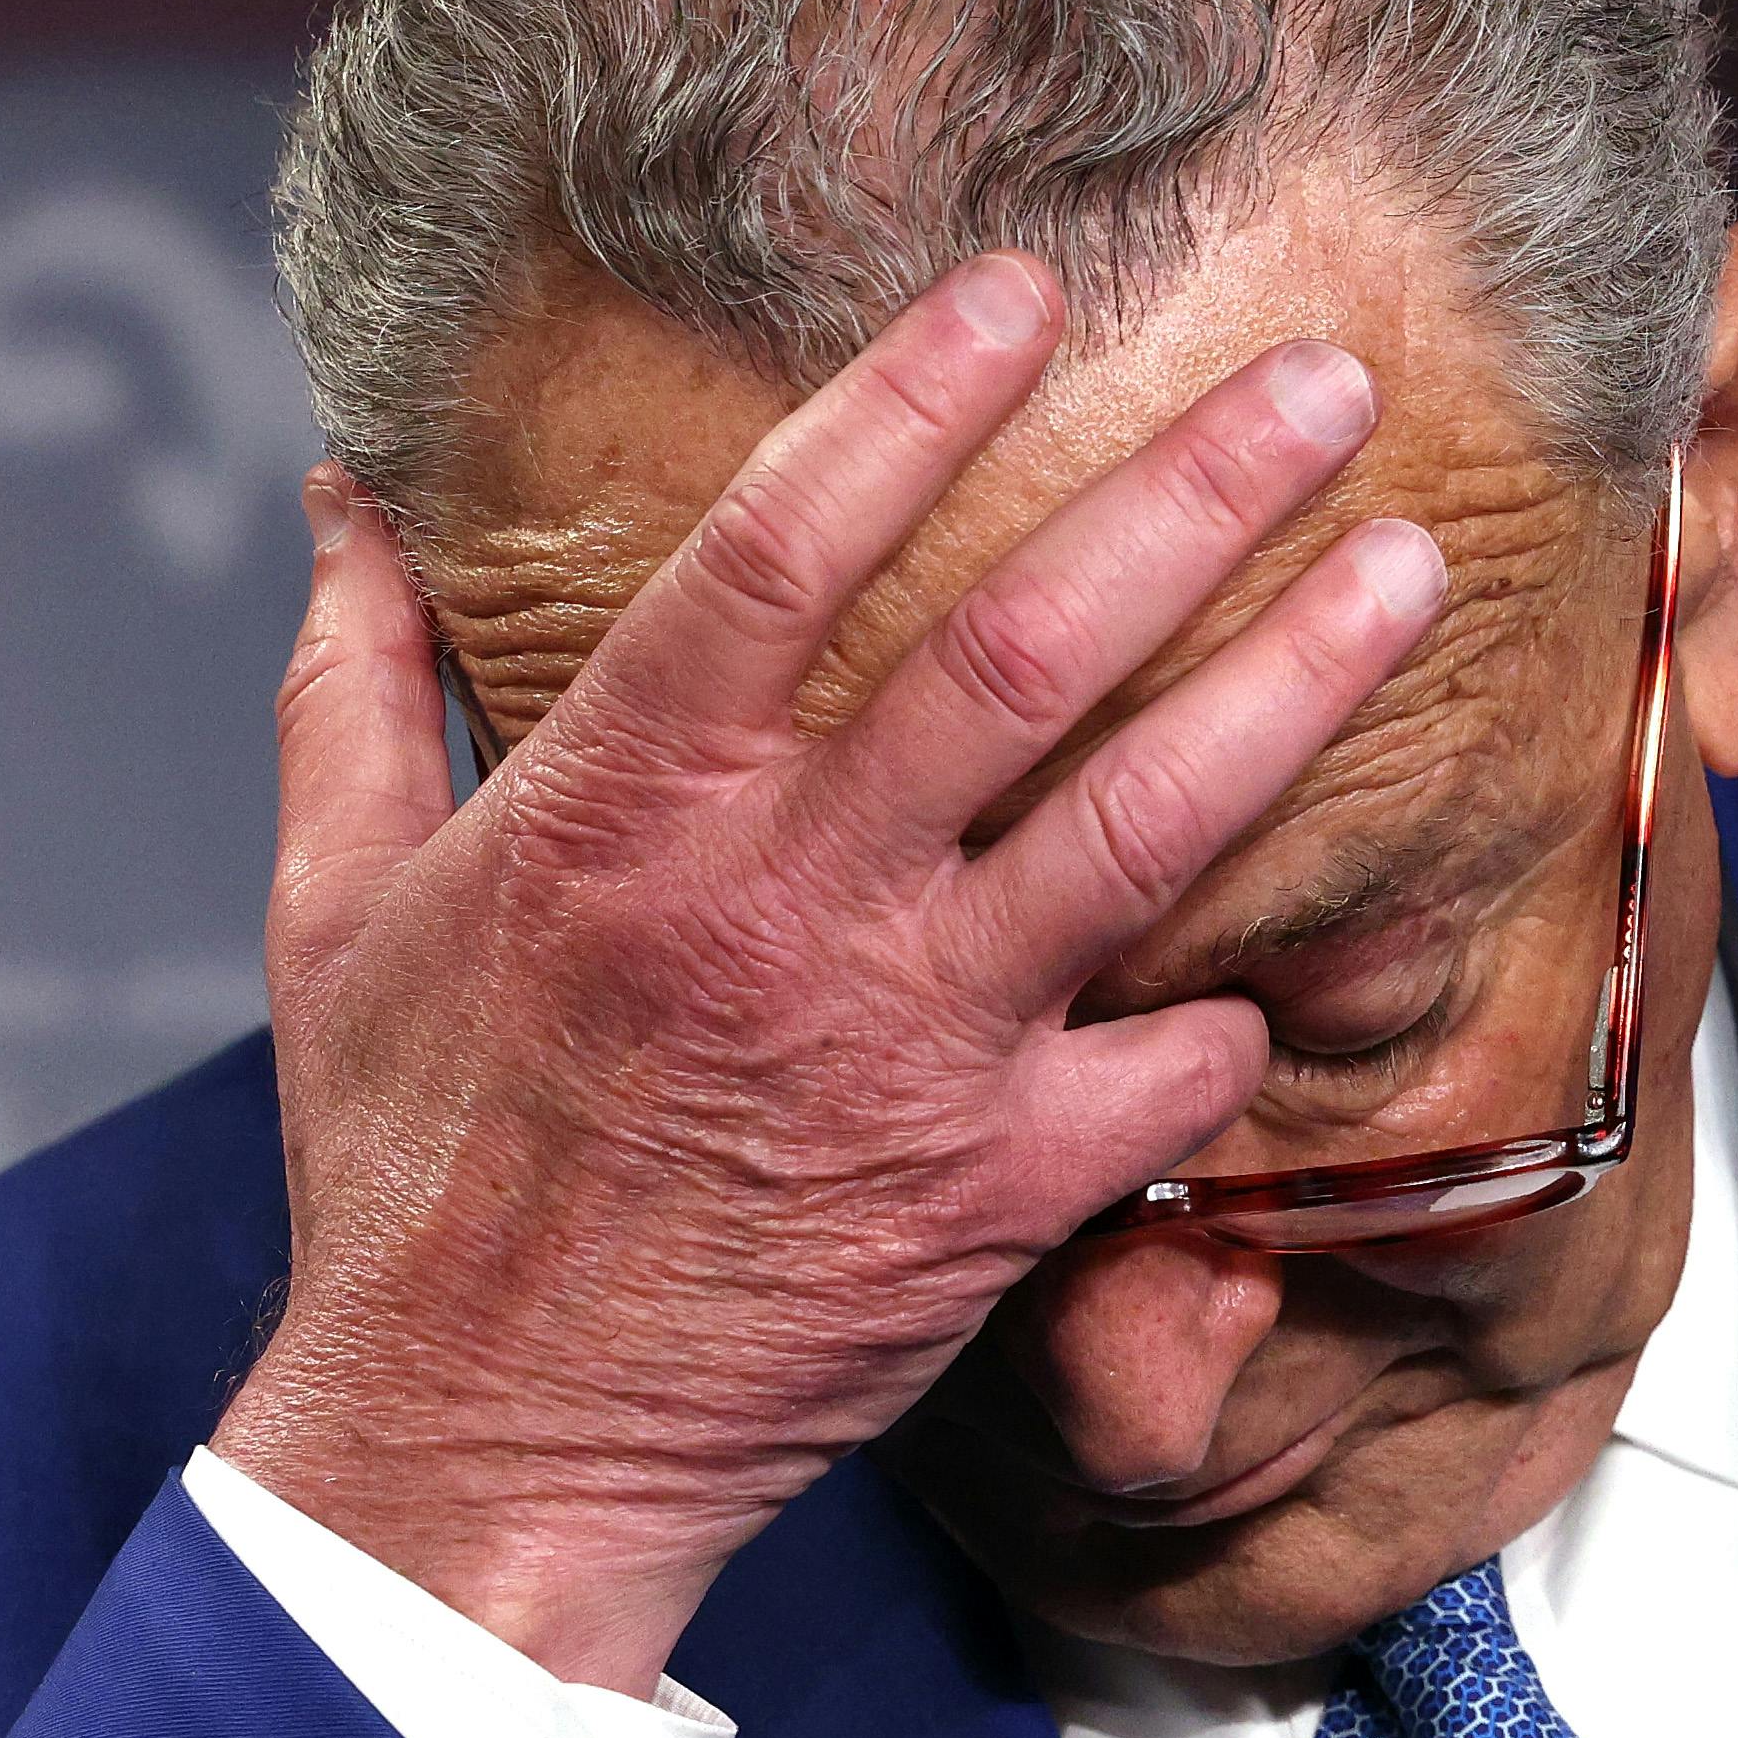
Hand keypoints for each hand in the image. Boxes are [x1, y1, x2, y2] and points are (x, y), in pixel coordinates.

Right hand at [211, 259, 1446, 1692]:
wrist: (480, 1444)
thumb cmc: (411, 1174)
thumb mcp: (332, 908)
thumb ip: (353, 688)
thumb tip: (340, 500)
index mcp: (621, 806)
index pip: (781, 545)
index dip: (910, 402)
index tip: (1028, 292)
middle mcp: (787, 899)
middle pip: (1026, 651)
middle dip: (1194, 498)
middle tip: (1329, 386)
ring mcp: (910, 1043)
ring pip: (1147, 827)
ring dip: (1294, 691)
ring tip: (1406, 576)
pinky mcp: (999, 1188)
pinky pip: (1176, 1065)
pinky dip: (1250, 1005)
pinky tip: (1308, 950)